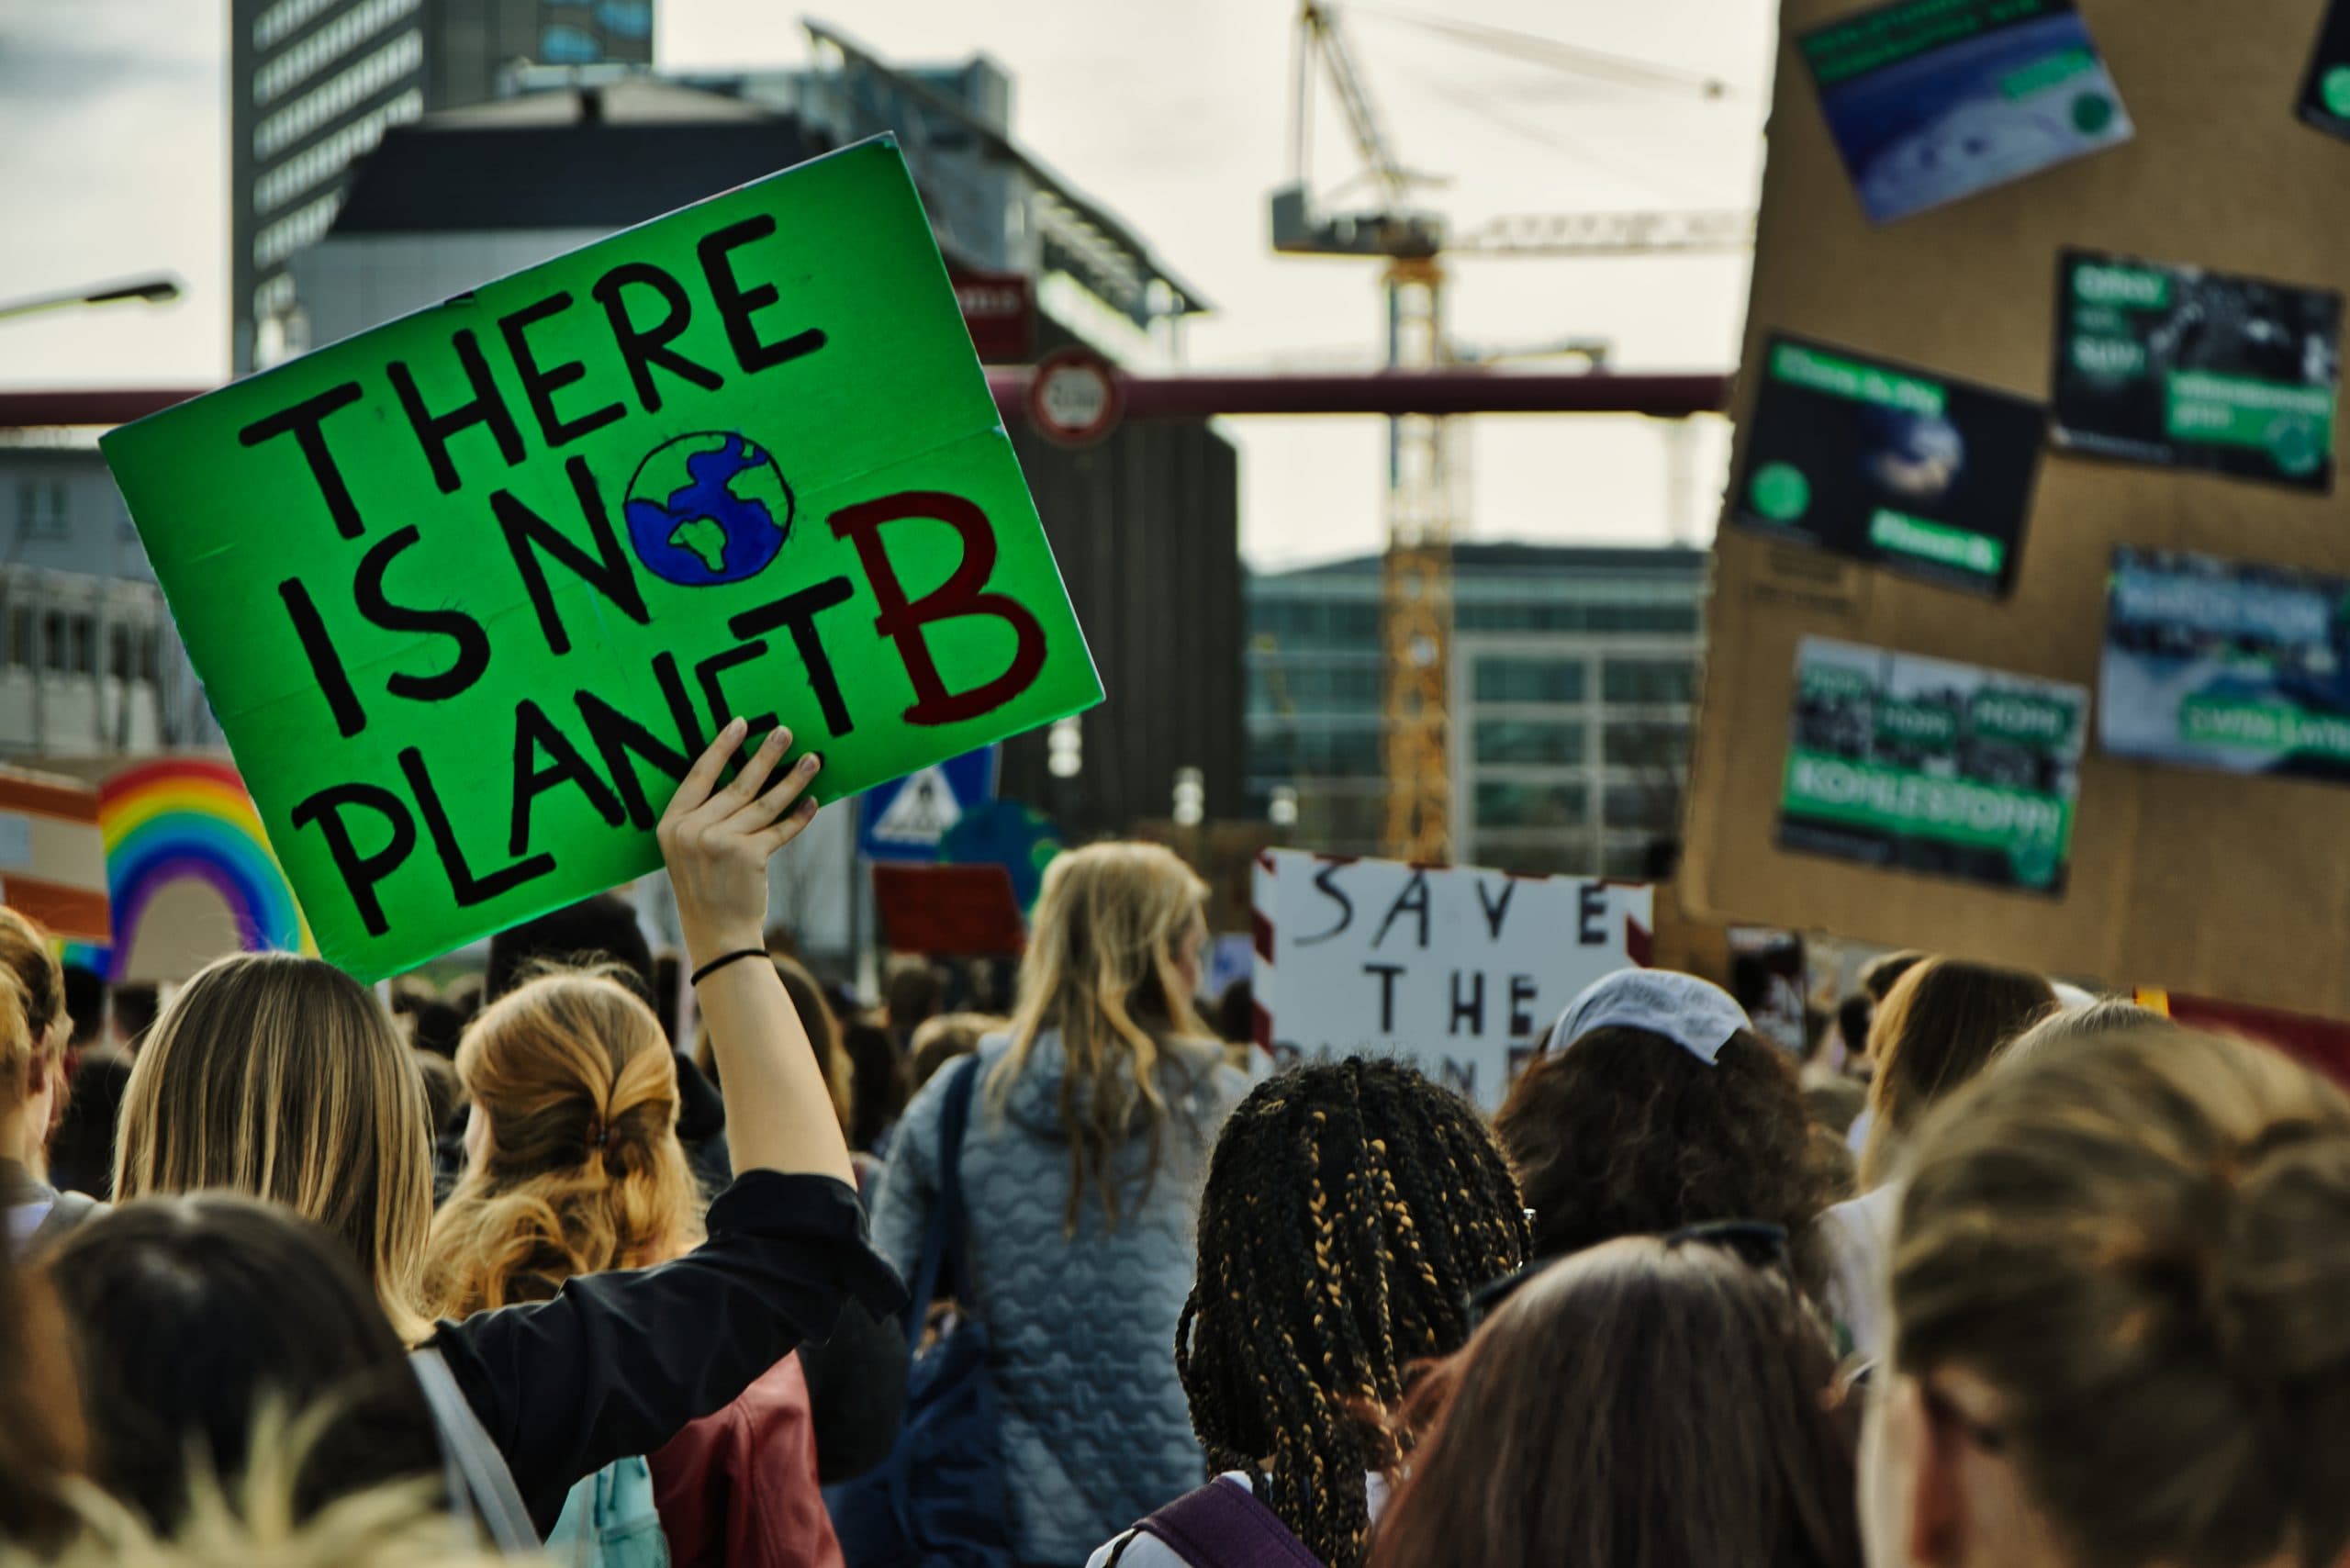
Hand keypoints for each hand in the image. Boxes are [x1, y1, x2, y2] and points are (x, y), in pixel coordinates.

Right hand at [658, 718, 822, 962]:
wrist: (717, 933)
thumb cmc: (705, 888)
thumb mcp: (687, 851)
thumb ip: (703, 817)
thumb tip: (743, 777)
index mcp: (672, 825)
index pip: (698, 775)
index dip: (721, 748)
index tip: (740, 724)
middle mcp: (693, 831)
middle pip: (737, 784)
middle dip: (766, 756)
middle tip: (785, 732)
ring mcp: (721, 842)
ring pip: (765, 802)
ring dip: (793, 779)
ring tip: (812, 759)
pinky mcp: (749, 856)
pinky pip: (781, 829)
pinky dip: (799, 816)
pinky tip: (812, 801)